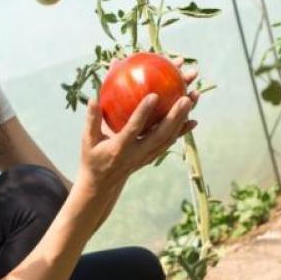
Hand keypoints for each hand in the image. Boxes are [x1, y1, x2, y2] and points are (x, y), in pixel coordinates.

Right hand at [79, 91, 194, 193]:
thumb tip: (93, 97)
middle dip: (175, 116)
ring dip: (182, 120)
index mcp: (119, 148)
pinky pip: (169, 143)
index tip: (154, 95)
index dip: (143, 113)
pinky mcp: (151, 157)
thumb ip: (92, 119)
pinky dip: (181, 132)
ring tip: (193, 99)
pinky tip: (193, 119)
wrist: (102, 184)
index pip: (133, 129)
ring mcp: (146, 157)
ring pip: (168, 138)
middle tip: (186, 97)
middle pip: (160, 135)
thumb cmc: (93, 157)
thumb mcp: (87, 140)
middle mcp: (137, 154)